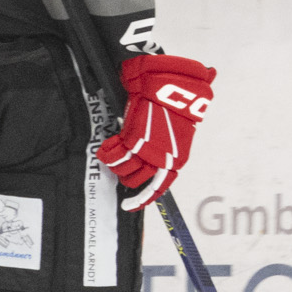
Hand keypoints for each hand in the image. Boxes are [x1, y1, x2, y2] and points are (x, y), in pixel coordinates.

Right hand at [99, 54, 215, 209]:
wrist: (171, 86)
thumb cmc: (179, 102)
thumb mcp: (180, 126)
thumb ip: (175, 138)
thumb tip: (186, 125)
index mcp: (176, 158)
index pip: (160, 187)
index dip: (144, 197)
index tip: (129, 205)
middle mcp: (161, 158)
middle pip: (136, 180)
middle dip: (126, 175)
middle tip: (122, 164)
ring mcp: (146, 151)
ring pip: (124, 171)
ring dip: (116, 164)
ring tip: (114, 152)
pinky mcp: (132, 140)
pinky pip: (114, 156)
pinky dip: (107, 153)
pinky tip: (105, 147)